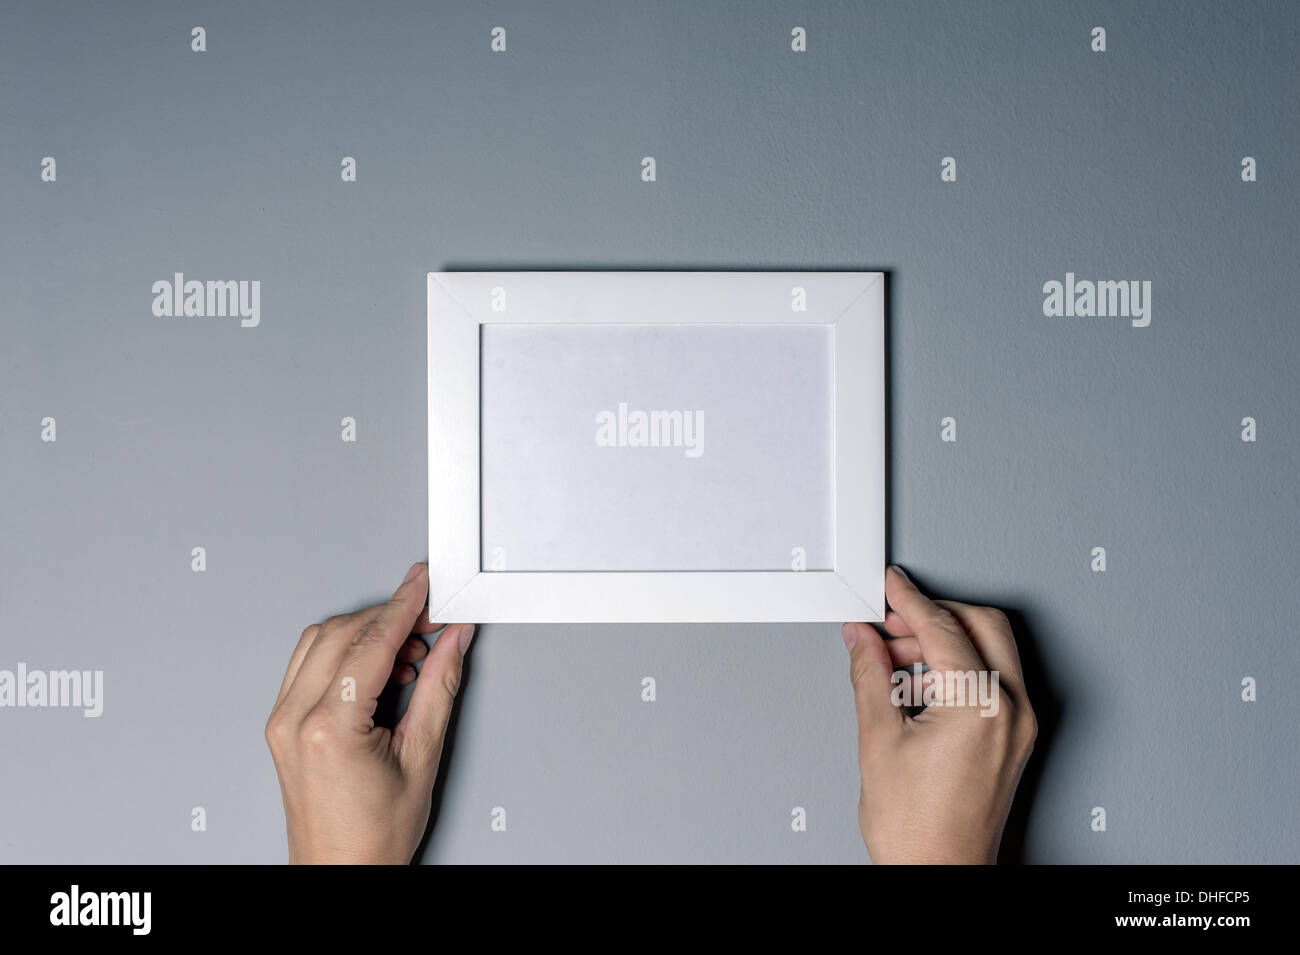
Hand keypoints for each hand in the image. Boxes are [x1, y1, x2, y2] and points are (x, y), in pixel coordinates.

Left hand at [264, 562, 474, 863]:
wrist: (339, 871)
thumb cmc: (373, 835)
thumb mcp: (422, 757)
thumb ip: (439, 687)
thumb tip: (453, 641)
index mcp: (329, 728)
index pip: (371, 643)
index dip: (404, 606)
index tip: (424, 583)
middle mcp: (295, 719)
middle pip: (343, 633)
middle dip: (390, 617)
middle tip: (431, 619)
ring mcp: (282, 721)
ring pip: (321, 642)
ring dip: (366, 633)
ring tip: (410, 652)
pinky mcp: (282, 725)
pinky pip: (309, 665)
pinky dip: (344, 653)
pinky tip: (377, 667)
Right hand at [843, 565, 1036, 863]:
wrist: (941, 876)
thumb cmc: (918, 830)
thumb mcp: (879, 740)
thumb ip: (870, 676)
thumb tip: (862, 640)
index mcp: (980, 706)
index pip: (943, 629)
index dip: (909, 601)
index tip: (890, 586)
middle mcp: (1011, 711)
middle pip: (981, 625)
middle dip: (932, 615)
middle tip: (888, 622)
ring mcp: (1019, 726)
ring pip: (992, 650)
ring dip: (945, 641)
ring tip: (894, 658)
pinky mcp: (1014, 740)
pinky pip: (994, 681)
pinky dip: (959, 668)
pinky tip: (917, 683)